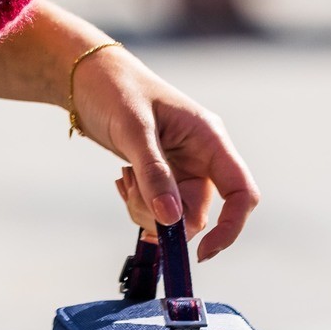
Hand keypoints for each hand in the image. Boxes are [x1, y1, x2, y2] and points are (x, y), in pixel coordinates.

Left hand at [71, 45, 257, 261]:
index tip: (202, 252)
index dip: (231, 227)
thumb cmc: (116, 89)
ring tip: (125, 179)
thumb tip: (171, 220)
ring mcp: (182, 168)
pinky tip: (123, 180)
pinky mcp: (162, 176)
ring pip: (176, 215)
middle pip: (201, 212)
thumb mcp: (133, 129)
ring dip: (147, 211)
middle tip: (132, 196)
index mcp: (210, 139)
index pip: (242, 193)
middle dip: (166, 218)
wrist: (88, 76)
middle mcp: (202, 156)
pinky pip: (158, 209)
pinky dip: (139, 205)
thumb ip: (154, 173)